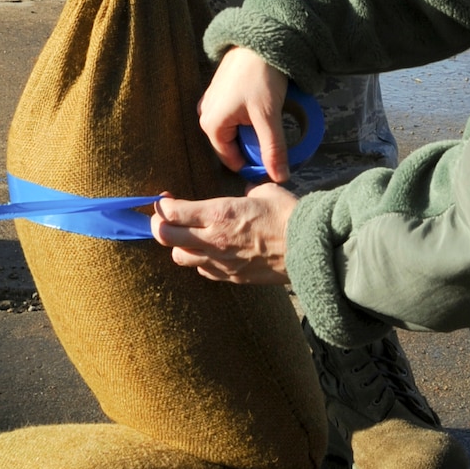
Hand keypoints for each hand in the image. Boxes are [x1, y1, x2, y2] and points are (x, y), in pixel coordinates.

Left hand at [150, 184, 295, 283]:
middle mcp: (214, 239)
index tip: (164, 200)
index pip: (172, 213)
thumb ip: (246, 192)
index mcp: (219, 213)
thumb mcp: (264, 191)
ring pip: (180, 257)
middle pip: (165, 237)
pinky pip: (203, 270)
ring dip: (178, 245)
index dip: (161, 206)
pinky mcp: (232, 277)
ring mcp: (221, 262)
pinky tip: (210, 251)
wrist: (310, 249)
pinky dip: (199, 260)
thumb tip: (244, 193)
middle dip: (159, 226)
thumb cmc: (289, 215)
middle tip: (164, 218)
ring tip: (187, 236)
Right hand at [199, 48, 289, 181]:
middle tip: (275, 135)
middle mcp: (205, 114)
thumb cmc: (260, 75)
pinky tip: (264, 106)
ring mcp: (212, 101)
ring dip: (253, 129)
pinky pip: (234, 114)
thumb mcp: (268, 116)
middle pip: (233, 144)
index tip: (274, 159)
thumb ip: (273, 149)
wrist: (258, 38)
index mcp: (211, 125)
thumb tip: (280, 178)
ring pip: (235, 129)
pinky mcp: (221, 90)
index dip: (254, 164)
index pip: (232, 160)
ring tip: (270, 118)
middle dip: (253, 144)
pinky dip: (249, 116)